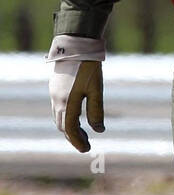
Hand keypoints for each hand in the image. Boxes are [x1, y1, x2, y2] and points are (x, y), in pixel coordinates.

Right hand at [47, 35, 106, 152]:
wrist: (75, 45)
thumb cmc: (88, 68)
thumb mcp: (96, 90)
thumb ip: (97, 111)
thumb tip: (99, 130)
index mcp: (67, 103)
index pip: (70, 130)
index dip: (78, 141)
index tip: (86, 149)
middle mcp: (57, 100)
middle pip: (63, 126)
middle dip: (73, 137)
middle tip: (86, 144)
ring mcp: (53, 93)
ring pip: (59, 118)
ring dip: (69, 128)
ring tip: (83, 133)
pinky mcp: (54, 87)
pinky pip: (57, 109)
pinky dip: (66, 117)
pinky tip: (76, 117)